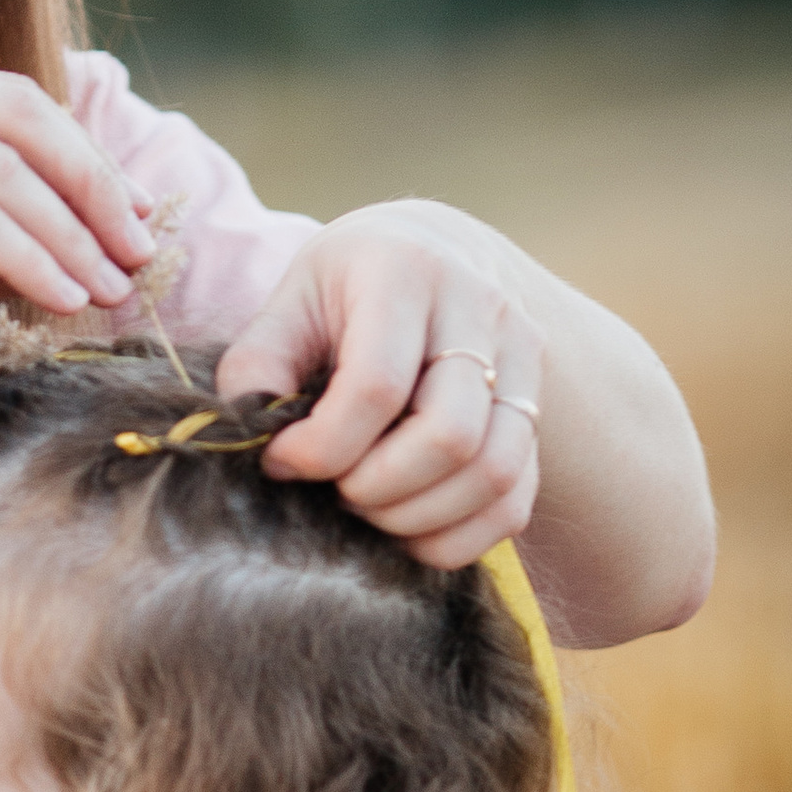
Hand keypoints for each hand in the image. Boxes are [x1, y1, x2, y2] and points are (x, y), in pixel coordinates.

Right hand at [0, 46, 158, 395]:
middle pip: (18, 120)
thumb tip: (87, 224)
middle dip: (92, 189)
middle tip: (135, 251)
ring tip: (107, 289)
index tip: (124, 217)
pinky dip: (30, 259)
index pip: (4, 102)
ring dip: (71, 237)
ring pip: (4, 174)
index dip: (79, 158)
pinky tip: (58, 297)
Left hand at [215, 201, 543, 569]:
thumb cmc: (341, 291)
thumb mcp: (286, 306)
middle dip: (376, 488)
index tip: (282, 461)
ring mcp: (523, 360)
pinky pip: (515, 501)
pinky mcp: (537, 411)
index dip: (322, 447)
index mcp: (406, 272)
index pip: (377, 386)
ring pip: (493, 472)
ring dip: (418, 518)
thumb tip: (253, 441)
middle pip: (449, 436)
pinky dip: (459, 537)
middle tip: (334, 489)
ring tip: (367, 508)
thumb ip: (256, 368)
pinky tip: (407, 530)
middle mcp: (480, 309)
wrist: (429, 255)